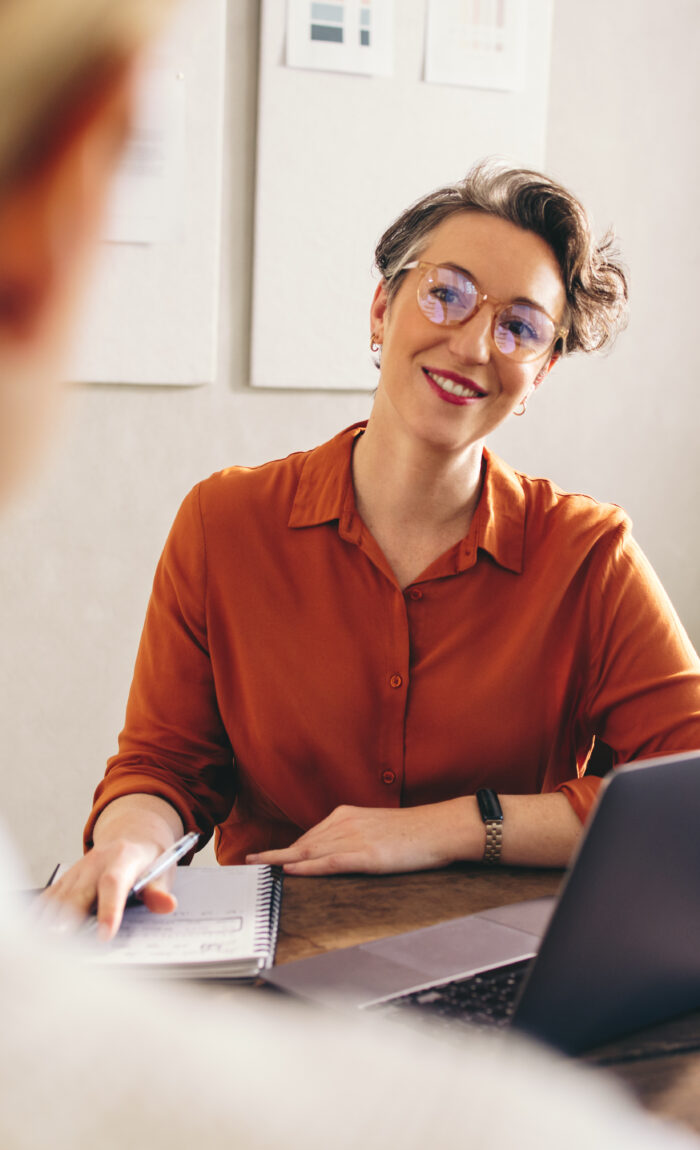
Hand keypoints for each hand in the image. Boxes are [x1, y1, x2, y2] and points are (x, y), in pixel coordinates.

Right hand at [40, 838, 177, 940]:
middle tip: (63, 947)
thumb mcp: (163, 871)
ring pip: (60, 897)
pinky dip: (42, 915)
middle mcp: (96, 863)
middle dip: (68, 921)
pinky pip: (51, 897)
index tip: (105, 936)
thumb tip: (167, 905)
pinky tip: (38, 934)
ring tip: (48, 948)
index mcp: (123, 858)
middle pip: (78, 893)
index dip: (109, 910)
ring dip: (52, 922)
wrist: (133, 834)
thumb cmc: (148, 859)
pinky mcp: (67, 879)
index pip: (113, 884)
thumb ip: (160, 891)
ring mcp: (78, 870)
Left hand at [246, 801, 470, 875]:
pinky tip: (290, 871)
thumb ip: (352, 837)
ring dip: (281, 861)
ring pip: (309, 852)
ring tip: (258, 869)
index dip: (282, 849)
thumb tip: (332, 853)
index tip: (261, 856)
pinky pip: (330, 862)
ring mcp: (355, 839)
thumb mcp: (376, 828)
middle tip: (247, 863)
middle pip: (301, 844)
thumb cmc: (413, 832)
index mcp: (346, 815)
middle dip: (273, 855)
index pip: (308, 837)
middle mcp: (345, 823)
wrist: (440, 828)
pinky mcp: (367, 856)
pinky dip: (307, 867)